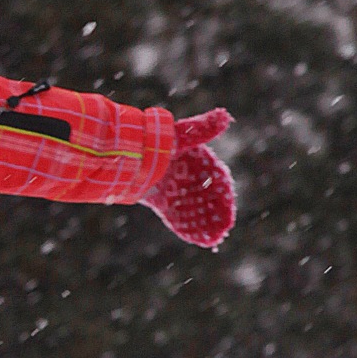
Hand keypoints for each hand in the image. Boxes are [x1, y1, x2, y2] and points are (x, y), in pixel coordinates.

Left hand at [142, 108, 234, 247]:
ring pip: (194, 210)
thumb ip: (201, 129)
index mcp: (197, 160)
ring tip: (215, 236)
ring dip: (206, 223)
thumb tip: (224, 116)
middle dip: (216, 212)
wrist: (128, 155)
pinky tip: (203, 240)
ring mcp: (177, 191)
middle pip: (206, 196)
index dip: (222, 190)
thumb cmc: (154, 142)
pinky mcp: (164, 203)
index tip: (228, 201)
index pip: (215, 176)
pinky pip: (179, 217)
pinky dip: (190, 228)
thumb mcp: (180, 135)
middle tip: (225, 226)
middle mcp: (189, 177)